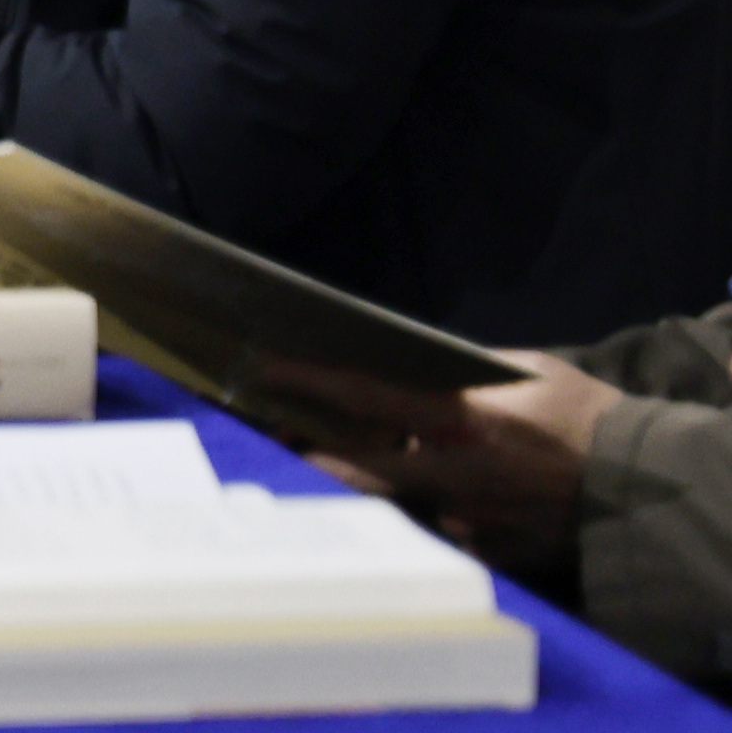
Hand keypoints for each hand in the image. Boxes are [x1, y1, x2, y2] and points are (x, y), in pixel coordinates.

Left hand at [306, 351, 621, 575]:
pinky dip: (432, 505)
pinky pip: (443, 523)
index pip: (367, 397)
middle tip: (283, 433)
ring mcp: (468, 516)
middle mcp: (453, 472)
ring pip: (398, 497)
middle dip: (317, 449)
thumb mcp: (524, 371)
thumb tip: (417, 361)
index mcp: (459, 421)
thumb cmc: (582, 413)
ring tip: (336, 456)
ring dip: (370, 477)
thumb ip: (466, 372)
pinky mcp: (488, 545)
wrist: (641, 482)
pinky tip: (433, 489)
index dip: (312, 382)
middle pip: (361, 463)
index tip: (266, 370)